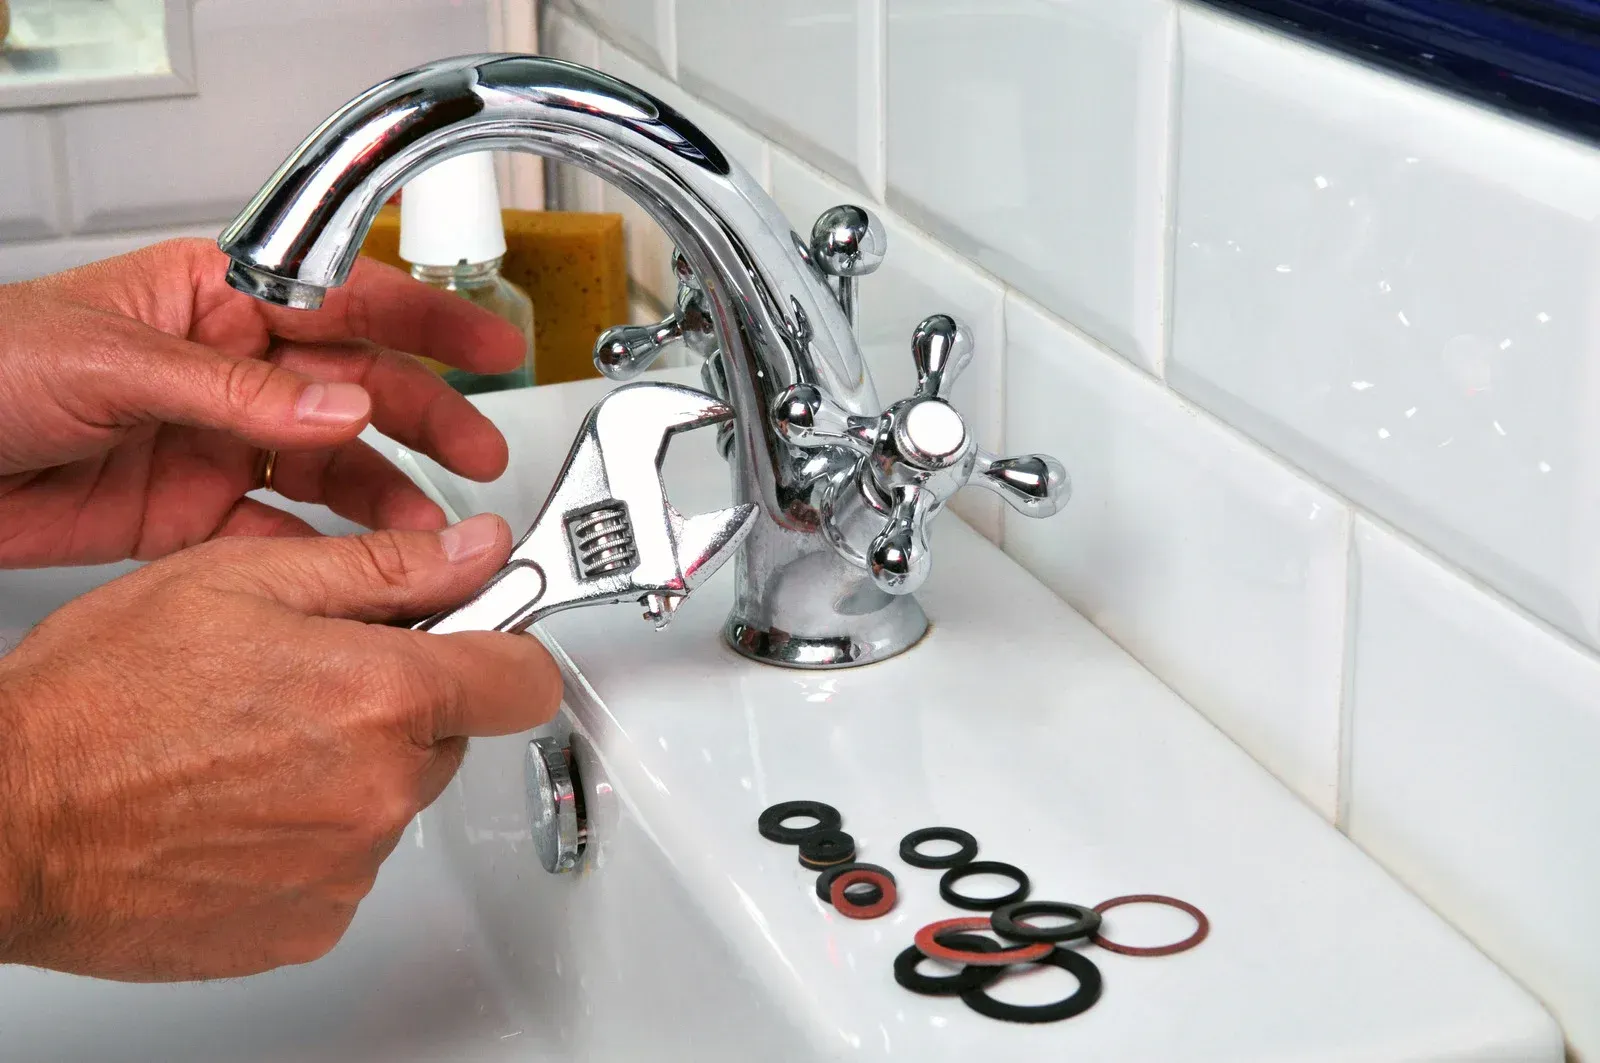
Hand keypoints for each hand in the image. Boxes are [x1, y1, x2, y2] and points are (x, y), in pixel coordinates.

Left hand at [0, 238, 525, 567]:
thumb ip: (235, 389)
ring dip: (383, 500)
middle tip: (478, 454)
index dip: (427, 319)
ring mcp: (217, 441)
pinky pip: (277, 533)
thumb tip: (340, 405)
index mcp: (217, 303)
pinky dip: (319, 555)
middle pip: (355, 391)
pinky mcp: (191, 512)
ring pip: (329, 467)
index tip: (491, 342)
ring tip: (429, 535)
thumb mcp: (113, 359)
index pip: (344, 300)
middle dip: (426, 421)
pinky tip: (354, 571)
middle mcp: (231, 371)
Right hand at [0, 514, 561, 980]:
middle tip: (309, 682)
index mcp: (381, 695)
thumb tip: (476, 550)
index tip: (477, 639)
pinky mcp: (311, 924)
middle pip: (449, 737)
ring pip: (394, 799)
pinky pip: (347, 864)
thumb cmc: (97, 699)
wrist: (7, 818)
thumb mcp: (241, 580)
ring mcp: (348, 867)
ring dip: (351, 770)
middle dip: (402, 703)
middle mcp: (380, 791)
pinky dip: (311, 836)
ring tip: (250, 745)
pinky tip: (238, 805)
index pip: (524, 680)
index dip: (503, 649)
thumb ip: (383, 566)